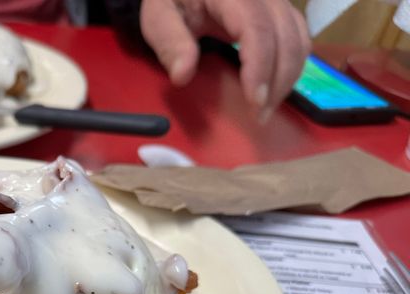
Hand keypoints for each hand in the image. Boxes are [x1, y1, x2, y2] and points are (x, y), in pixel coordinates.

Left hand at [140, 0, 310, 121]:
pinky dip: (290, 67)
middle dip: (278, 81)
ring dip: (287, 78)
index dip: (260, 67)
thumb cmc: (172, 0)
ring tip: (265, 108)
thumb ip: (170, 42)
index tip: (254, 102)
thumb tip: (182, 76)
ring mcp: (276, 2)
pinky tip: (272, 89)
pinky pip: (298, 39)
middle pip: (286, 37)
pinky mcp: (280, 12)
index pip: (257, 29)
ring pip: (299, 39)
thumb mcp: (159, 16)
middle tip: (259, 116)